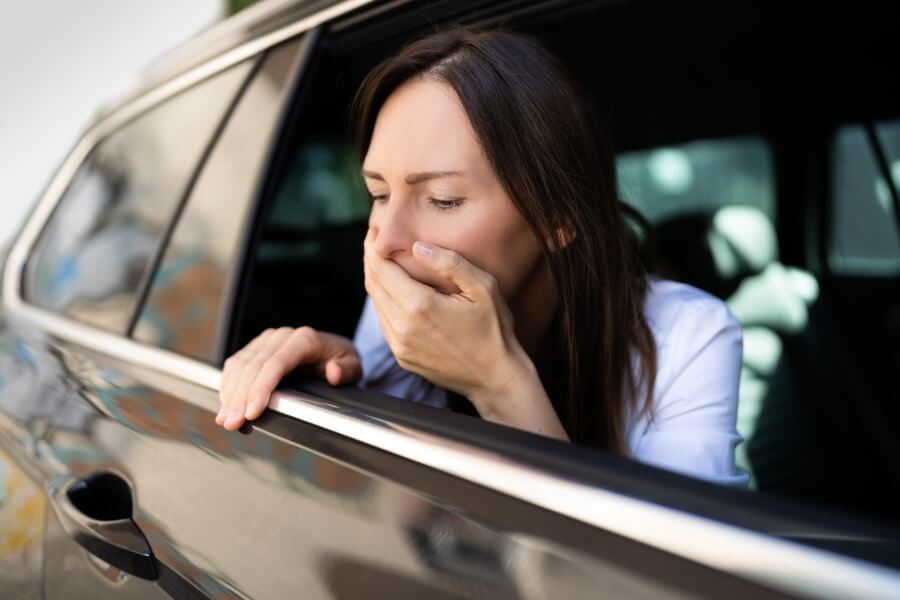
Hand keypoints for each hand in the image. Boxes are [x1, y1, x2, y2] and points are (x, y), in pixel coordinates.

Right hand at [216, 327, 361, 430]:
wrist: (333, 349)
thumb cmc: (341, 360)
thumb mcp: (354, 366)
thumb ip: (347, 370)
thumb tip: (333, 371)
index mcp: (304, 340)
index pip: (275, 363)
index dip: (260, 388)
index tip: (252, 412)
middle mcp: (282, 336)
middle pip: (253, 367)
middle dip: (240, 398)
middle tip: (232, 423)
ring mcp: (267, 341)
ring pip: (240, 366)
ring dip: (230, 394)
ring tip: (225, 419)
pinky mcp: (256, 347)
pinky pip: (236, 364)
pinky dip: (228, 385)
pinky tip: (226, 404)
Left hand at [363, 227, 530, 414]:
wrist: (496, 378)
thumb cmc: (495, 331)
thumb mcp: (483, 288)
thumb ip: (449, 263)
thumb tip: (418, 246)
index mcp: (419, 306)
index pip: (381, 268)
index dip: (373, 247)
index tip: (373, 231)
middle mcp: (402, 327)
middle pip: (373, 284)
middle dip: (371, 259)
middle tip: (374, 241)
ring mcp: (400, 345)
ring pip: (376, 304)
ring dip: (376, 281)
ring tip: (383, 262)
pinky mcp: (402, 357)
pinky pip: (385, 323)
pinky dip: (384, 303)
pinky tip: (395, 291)